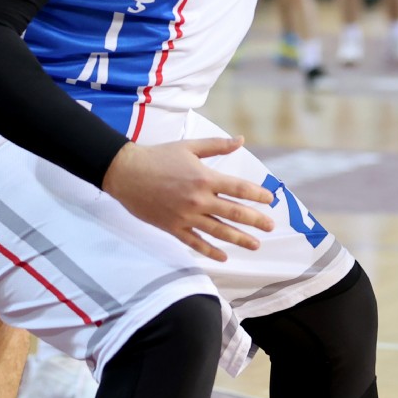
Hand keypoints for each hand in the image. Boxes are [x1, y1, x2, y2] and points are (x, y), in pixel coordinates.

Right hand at [101, 137, 275, 262]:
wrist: (127, 173)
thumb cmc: (159, 156)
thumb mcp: (189, 146)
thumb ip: (217, 145)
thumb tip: (241, 140)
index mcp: (205, 178)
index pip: (239, 189)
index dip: (257, 195)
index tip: (270, 200)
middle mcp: (199, 199)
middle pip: (234, 213)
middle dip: (255, 221)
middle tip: (270, 227)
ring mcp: (186, 216)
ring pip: (219, 231)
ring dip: (239, 239)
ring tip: (255, 244)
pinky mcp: (173, 228)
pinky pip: (195, 243)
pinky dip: (211, 251)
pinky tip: (224, 257)